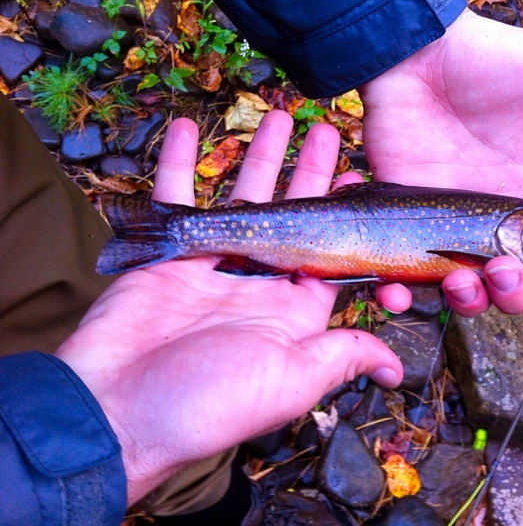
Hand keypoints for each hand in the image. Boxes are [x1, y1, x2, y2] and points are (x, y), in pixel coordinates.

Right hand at [55, 111, 402, 504]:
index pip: (329, 251)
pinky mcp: (169, 255)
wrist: (120, 411)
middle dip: (306, 171)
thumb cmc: (211, 403)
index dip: (345, 214)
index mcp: (291, 308)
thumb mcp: (289, 380)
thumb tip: (395, 368)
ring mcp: (212, 265)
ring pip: (238, 196)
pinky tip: (191, 127)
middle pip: (289, 213)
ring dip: (256, 156)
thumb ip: (341, 357)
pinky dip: (180, 162)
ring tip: (276, 117)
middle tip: (324, 130)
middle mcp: (256, 282)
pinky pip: (175, 197)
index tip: (356, 176)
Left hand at [360, 9, 522, 330]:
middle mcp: (497, 222)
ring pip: (465, 291)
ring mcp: (449, 226)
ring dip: (468, 302)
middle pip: (518, 285)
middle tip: (504, 271)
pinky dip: (397, 294)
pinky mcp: (406, 223)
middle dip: (518, 295)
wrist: (417, 53)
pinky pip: (402, 275)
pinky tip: (395, 292)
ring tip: (461, 280)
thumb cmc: (488, 62)